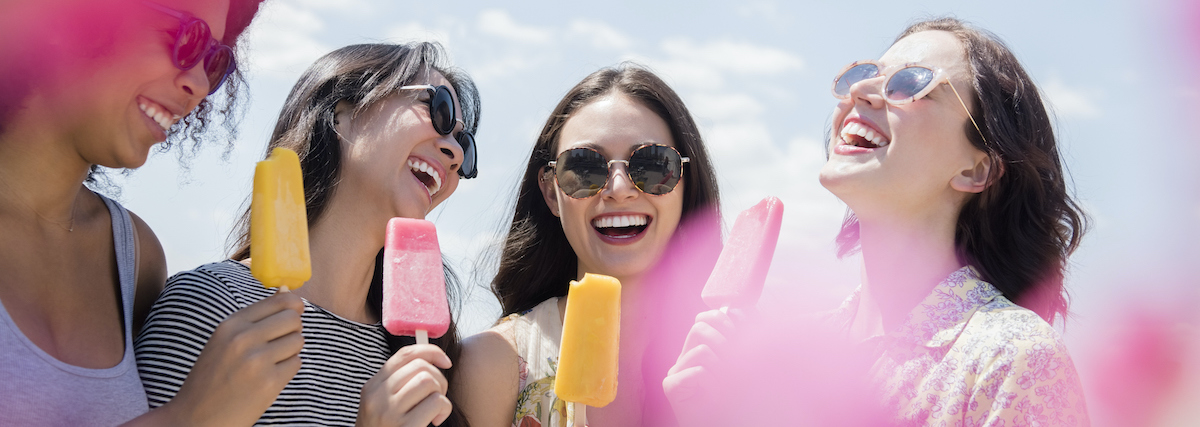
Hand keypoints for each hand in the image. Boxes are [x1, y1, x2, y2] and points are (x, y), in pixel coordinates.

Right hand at [161, 288, 304, 425]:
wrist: (197, 417)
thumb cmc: (212, 377)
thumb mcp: (224, 340)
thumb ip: (255, 318)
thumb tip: (288, 291)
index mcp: (231, 325)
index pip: (279, 301)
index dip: (292, 306)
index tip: (293, 312)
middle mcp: (244, 339)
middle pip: (293, 319)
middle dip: (291, 329)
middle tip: (277, 343)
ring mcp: (258, 361)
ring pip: (298, 341)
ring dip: (290, 350)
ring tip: (269, 362)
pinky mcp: (270, 383)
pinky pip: (296, 363)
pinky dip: (287, 369)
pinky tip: (268, 377)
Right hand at [357, 344, 453, 426]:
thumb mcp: (384, 405)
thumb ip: (400, 384)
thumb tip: (432, 357)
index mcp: (371, 387)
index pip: (404, 355)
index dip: (430, 351)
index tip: (445, 361)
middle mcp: (377, 397)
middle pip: (420, 366)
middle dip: (439, 378)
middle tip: (438, 396)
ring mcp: (389, 413)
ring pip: (429, 380)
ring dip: (441, 394)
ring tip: (435, 410)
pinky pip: (437, 401)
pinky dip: (444, 410)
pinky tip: (434, 422)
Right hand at [662, 308, 735, 425]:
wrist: (720, 422)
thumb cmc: (734, 398)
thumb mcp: (743, 363)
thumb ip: (741, 338)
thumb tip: (741, 311)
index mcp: (700, 347)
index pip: (706, 318)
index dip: (725, 320)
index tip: (742, 334)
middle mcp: (685, 356)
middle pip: (699, 327)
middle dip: (724, 341)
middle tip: (735, 362)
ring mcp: (676, 371)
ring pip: (702, 350)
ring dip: (721, 368)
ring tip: (725, 385)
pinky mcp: (671, 386)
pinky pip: (698, 372)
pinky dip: (713, 384)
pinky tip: (715, 396)